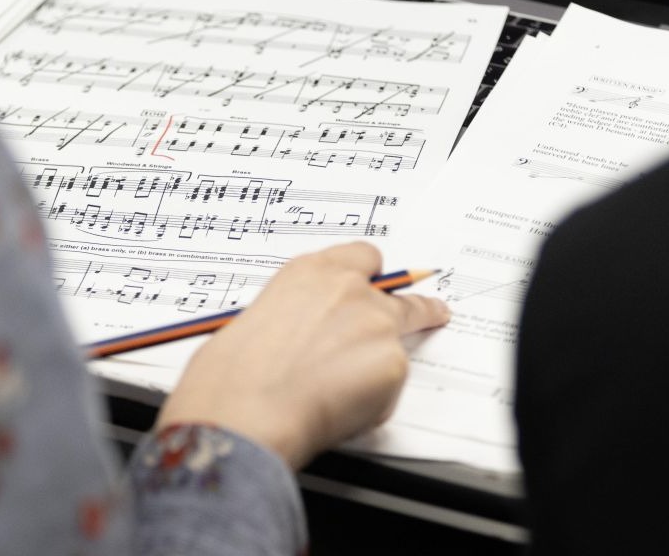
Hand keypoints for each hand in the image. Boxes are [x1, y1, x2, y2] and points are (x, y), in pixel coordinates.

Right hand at [156, 242, 450, 469]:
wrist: (246, 406)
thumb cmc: (236, 372)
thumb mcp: (258, 319)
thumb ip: (299, 314)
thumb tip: (311, 334)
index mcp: (311, 272)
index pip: (362, 257)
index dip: (370, 277)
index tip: (377, 285)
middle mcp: (350, 289)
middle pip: (398, 292)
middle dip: (414, 307)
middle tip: (432, 311)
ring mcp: (377, 324)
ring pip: (400, 339)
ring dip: (384, 361)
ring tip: (353, 389)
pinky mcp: (394, 363)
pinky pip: (391, 384)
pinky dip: (374, 400)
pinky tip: (340, 410)